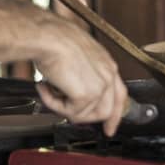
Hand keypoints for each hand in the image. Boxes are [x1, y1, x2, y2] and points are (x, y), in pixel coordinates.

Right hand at [28, 11, 127, 135]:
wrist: (46, 36)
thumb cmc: (54, 39)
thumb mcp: (75, 57)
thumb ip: (81, 74)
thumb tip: (72, 90)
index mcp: (107, 64)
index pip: (119, 95)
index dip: (114, 114)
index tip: (109, 127)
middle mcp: (108, 74)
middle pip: (107, 111)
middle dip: (84, 117)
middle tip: (65, 112)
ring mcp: (100, 85)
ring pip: (87, 115)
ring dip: (65, 109)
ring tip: (51, 92)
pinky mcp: (87, 94)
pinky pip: (70, 112)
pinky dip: (53, 103)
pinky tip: (45, 87)